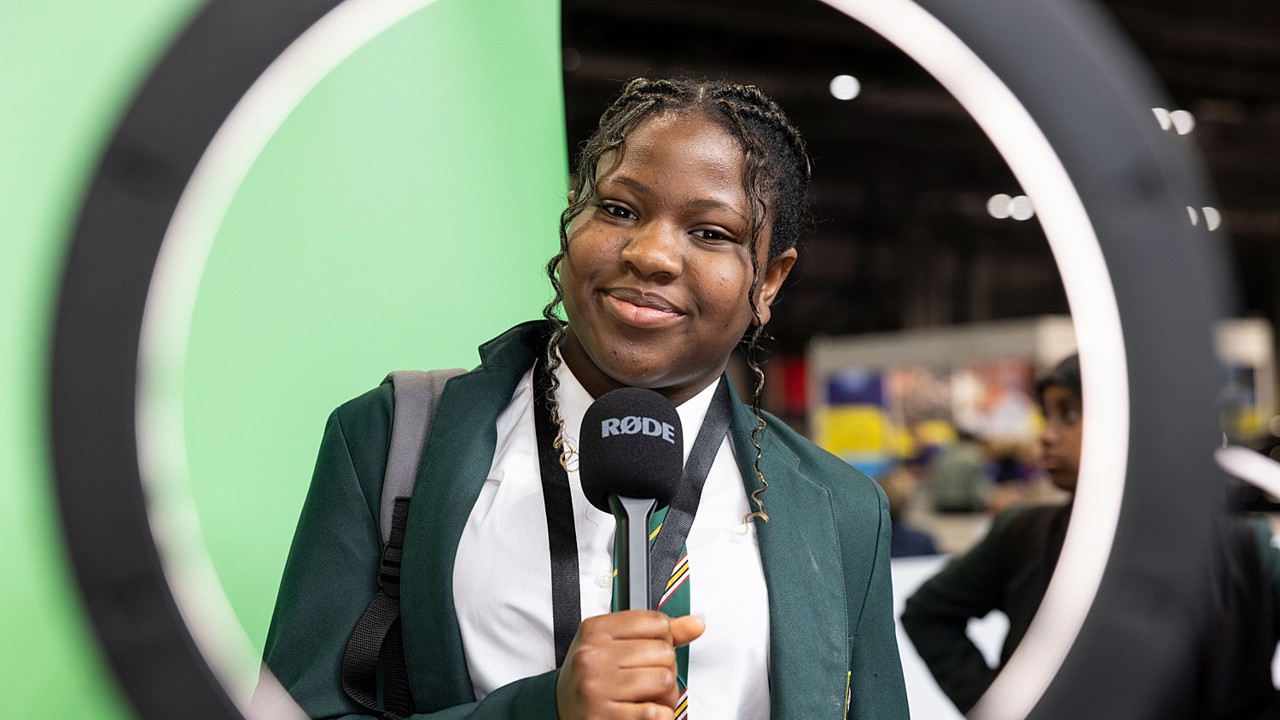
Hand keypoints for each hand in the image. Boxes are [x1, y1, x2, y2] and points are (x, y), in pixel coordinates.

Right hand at [555, 611, 704, 719]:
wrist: (560, 706)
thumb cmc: (592, 674)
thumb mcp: (615, 643)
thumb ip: (657, 632)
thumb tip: (695, 624)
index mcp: (596, 630)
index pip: (656, 622)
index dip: (665, 637)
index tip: (654, 649)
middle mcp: (593, 655)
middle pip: (663, 651)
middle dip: (666, 667)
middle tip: (652, 677)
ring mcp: (597, 686)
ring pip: (663, 679)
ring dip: (666, 693)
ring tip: (651, 695)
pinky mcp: (603, 715)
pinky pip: (655, 712)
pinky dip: (661, 714)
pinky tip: (647, 710)